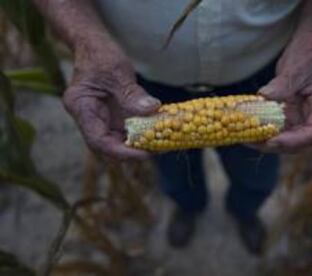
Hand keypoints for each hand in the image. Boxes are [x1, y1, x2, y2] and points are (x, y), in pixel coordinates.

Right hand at [63, 40, 159, 160]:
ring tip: (162, 142)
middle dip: (133, 151)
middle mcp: (88, 118)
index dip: (122, 152)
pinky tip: (158, 130)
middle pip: (108, 146)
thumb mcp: (117, 71)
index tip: (145, 153)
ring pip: (118, 141)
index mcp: (81, 108)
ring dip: (139, 143)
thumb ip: (132, 93)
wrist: (94, 46)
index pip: (98, 141)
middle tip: (159, 149)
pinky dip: (142, 132)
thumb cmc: (100, 55)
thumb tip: (152, 110)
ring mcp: (100, 119)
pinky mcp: (111, 116)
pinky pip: (126, 130)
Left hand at [254, 33, 311, 152]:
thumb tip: (265, 97)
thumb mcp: (297, 65)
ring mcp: (303, 116)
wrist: (310, 44)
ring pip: (287, 138)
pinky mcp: (291, 114)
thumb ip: (283, 84)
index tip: (272, 141)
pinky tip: (246, 129)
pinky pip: (278, 127)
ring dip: (266, 141)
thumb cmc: (309, 52)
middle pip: (300, 142)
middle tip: (251, 142)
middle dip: (275, 145)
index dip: (294, 142)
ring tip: (244, 138)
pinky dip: (263, 130)